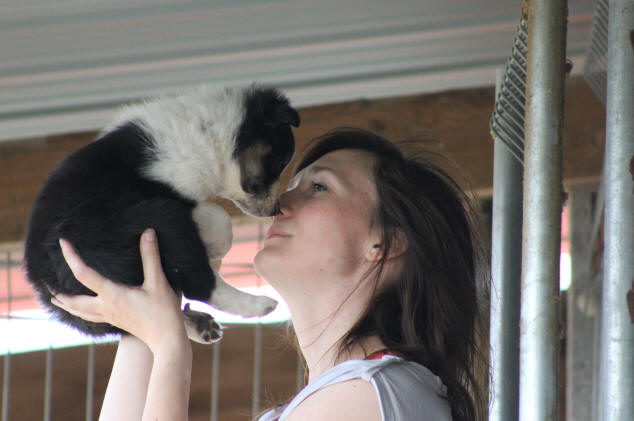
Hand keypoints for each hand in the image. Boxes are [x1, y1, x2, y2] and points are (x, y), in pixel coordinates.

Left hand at [51, 228, 187, 352]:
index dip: (71, 256)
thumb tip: (147, 233)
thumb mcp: (158, 281)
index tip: (62, 242)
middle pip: (73, 300)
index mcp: (112, 294)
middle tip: (46, 281)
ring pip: (79, 311)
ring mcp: (109, 316)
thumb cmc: (163, 311)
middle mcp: (105, 306)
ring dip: (65, 304)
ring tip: (56, 298)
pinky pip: (90, 317)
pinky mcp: (115, 321)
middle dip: (58, 290)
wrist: (166, 339)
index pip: (84, 273)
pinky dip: (79, 312)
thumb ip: (151, 256)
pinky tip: (81, 311)